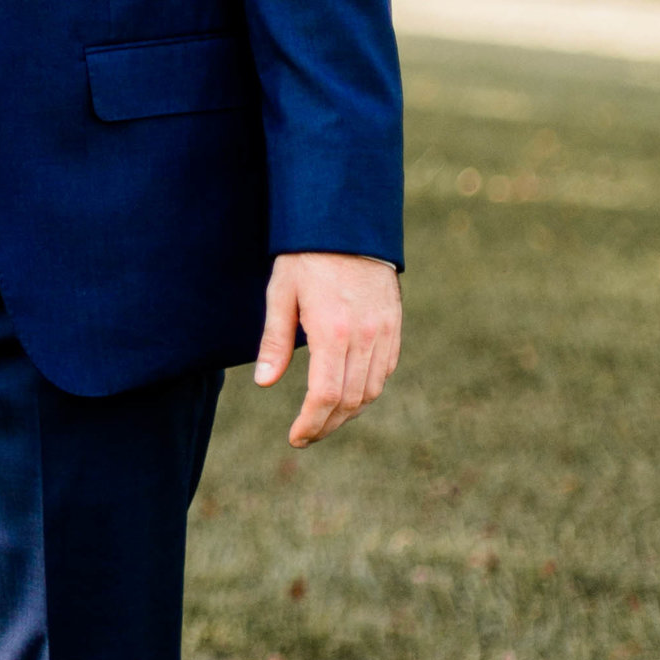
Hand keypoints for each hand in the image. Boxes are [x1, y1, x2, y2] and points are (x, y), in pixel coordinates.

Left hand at [256, 252, 402, 444]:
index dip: (311, 423)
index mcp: (332, 332)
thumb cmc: (306, 256)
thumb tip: (265, 382)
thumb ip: (274, 340)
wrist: (348, 223)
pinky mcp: (394, 326)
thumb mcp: (281, 292)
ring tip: (324, 417)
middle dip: (327, 424)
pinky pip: (385, 370)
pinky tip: (348, 392)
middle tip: (306, 435)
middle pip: (350, 401)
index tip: (296, 436)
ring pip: (372, 390)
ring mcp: (384, 332)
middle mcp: (364, 337)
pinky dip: (368, 389)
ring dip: (349, 411)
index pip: (325, 396)